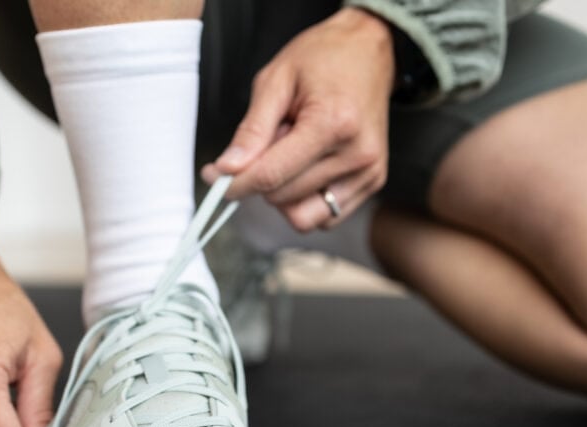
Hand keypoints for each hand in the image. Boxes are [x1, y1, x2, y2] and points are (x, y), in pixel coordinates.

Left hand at [202, 7, 394, 230]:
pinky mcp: (371, 182)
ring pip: (302, 216)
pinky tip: (306, 166)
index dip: (235, 183)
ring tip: (291, 152)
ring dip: (283, 192)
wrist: (368, 50)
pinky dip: (304, 199)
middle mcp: (357, 154)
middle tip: (268, 141)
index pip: (271, 176)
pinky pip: (324, 216)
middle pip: (283, 197)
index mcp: (333, 124)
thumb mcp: (275, 80)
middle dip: (261, 178)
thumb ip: (251, 130)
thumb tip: (228, 169)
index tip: (215, 177)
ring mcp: (368, 172)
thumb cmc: (324, 57)